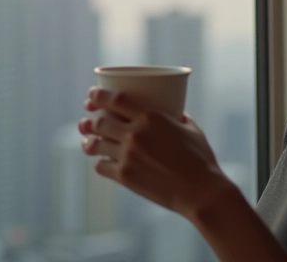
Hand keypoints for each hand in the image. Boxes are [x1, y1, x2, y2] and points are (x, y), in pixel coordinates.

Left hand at [79, 87, 232, 220]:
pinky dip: (100, 163)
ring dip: (89, 142)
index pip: (115, 99)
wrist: (200, 191)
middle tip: (86, 120)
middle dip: (89, 120)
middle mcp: (135, 134)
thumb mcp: (191, 129)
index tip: (91, 95)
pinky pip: (102, 167)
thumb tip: (174, 111)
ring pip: (96, 144)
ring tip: (88, 142)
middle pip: (100, 122)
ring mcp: (128, 155)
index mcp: (150, 117)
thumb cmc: (200, 159)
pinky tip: (102, 163)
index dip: (99, 96)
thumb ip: (177, 116)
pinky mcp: (125, 176)